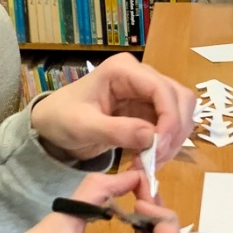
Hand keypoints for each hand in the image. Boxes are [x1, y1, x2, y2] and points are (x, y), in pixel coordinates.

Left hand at [29, 52, 195, 166]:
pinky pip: (170, 126)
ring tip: (151, 162)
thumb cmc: (61, 119)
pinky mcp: (148, 110)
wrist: (52, 126)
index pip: (161, 89)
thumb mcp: (83, 127)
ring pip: (181, 113)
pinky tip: (149, 159)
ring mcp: (146, 93)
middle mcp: (140, 76)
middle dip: (175, 130)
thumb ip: (116, 131)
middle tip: (157, 159)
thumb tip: (152, 137)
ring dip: (174, 140)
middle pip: (180, 98)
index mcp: (123, 70)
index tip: (162, 147)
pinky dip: (167, 145)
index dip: (170, 118)